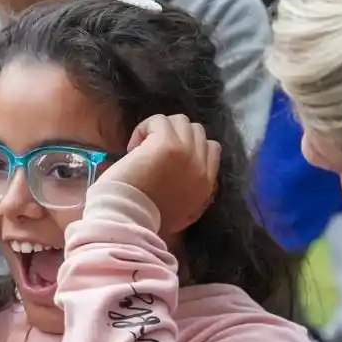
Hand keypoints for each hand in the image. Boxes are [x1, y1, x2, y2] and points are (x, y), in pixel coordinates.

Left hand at [96, 114, 218, 236]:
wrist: (128, 220)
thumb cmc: (145, 219)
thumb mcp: (180, 214)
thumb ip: (190, 195)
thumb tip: (183, 175)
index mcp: (205, 185)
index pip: (212, 148)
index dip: (189, 146)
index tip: (168, 158)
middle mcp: (201, 167)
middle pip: (197, 131)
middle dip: (175, 135)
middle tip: (153, 153)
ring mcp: (187, 153)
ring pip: (180, 121)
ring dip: (160, 129)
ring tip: (142, 149)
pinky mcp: (168, 144)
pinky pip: (159, 120)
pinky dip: (144, 129)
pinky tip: (133, 149)